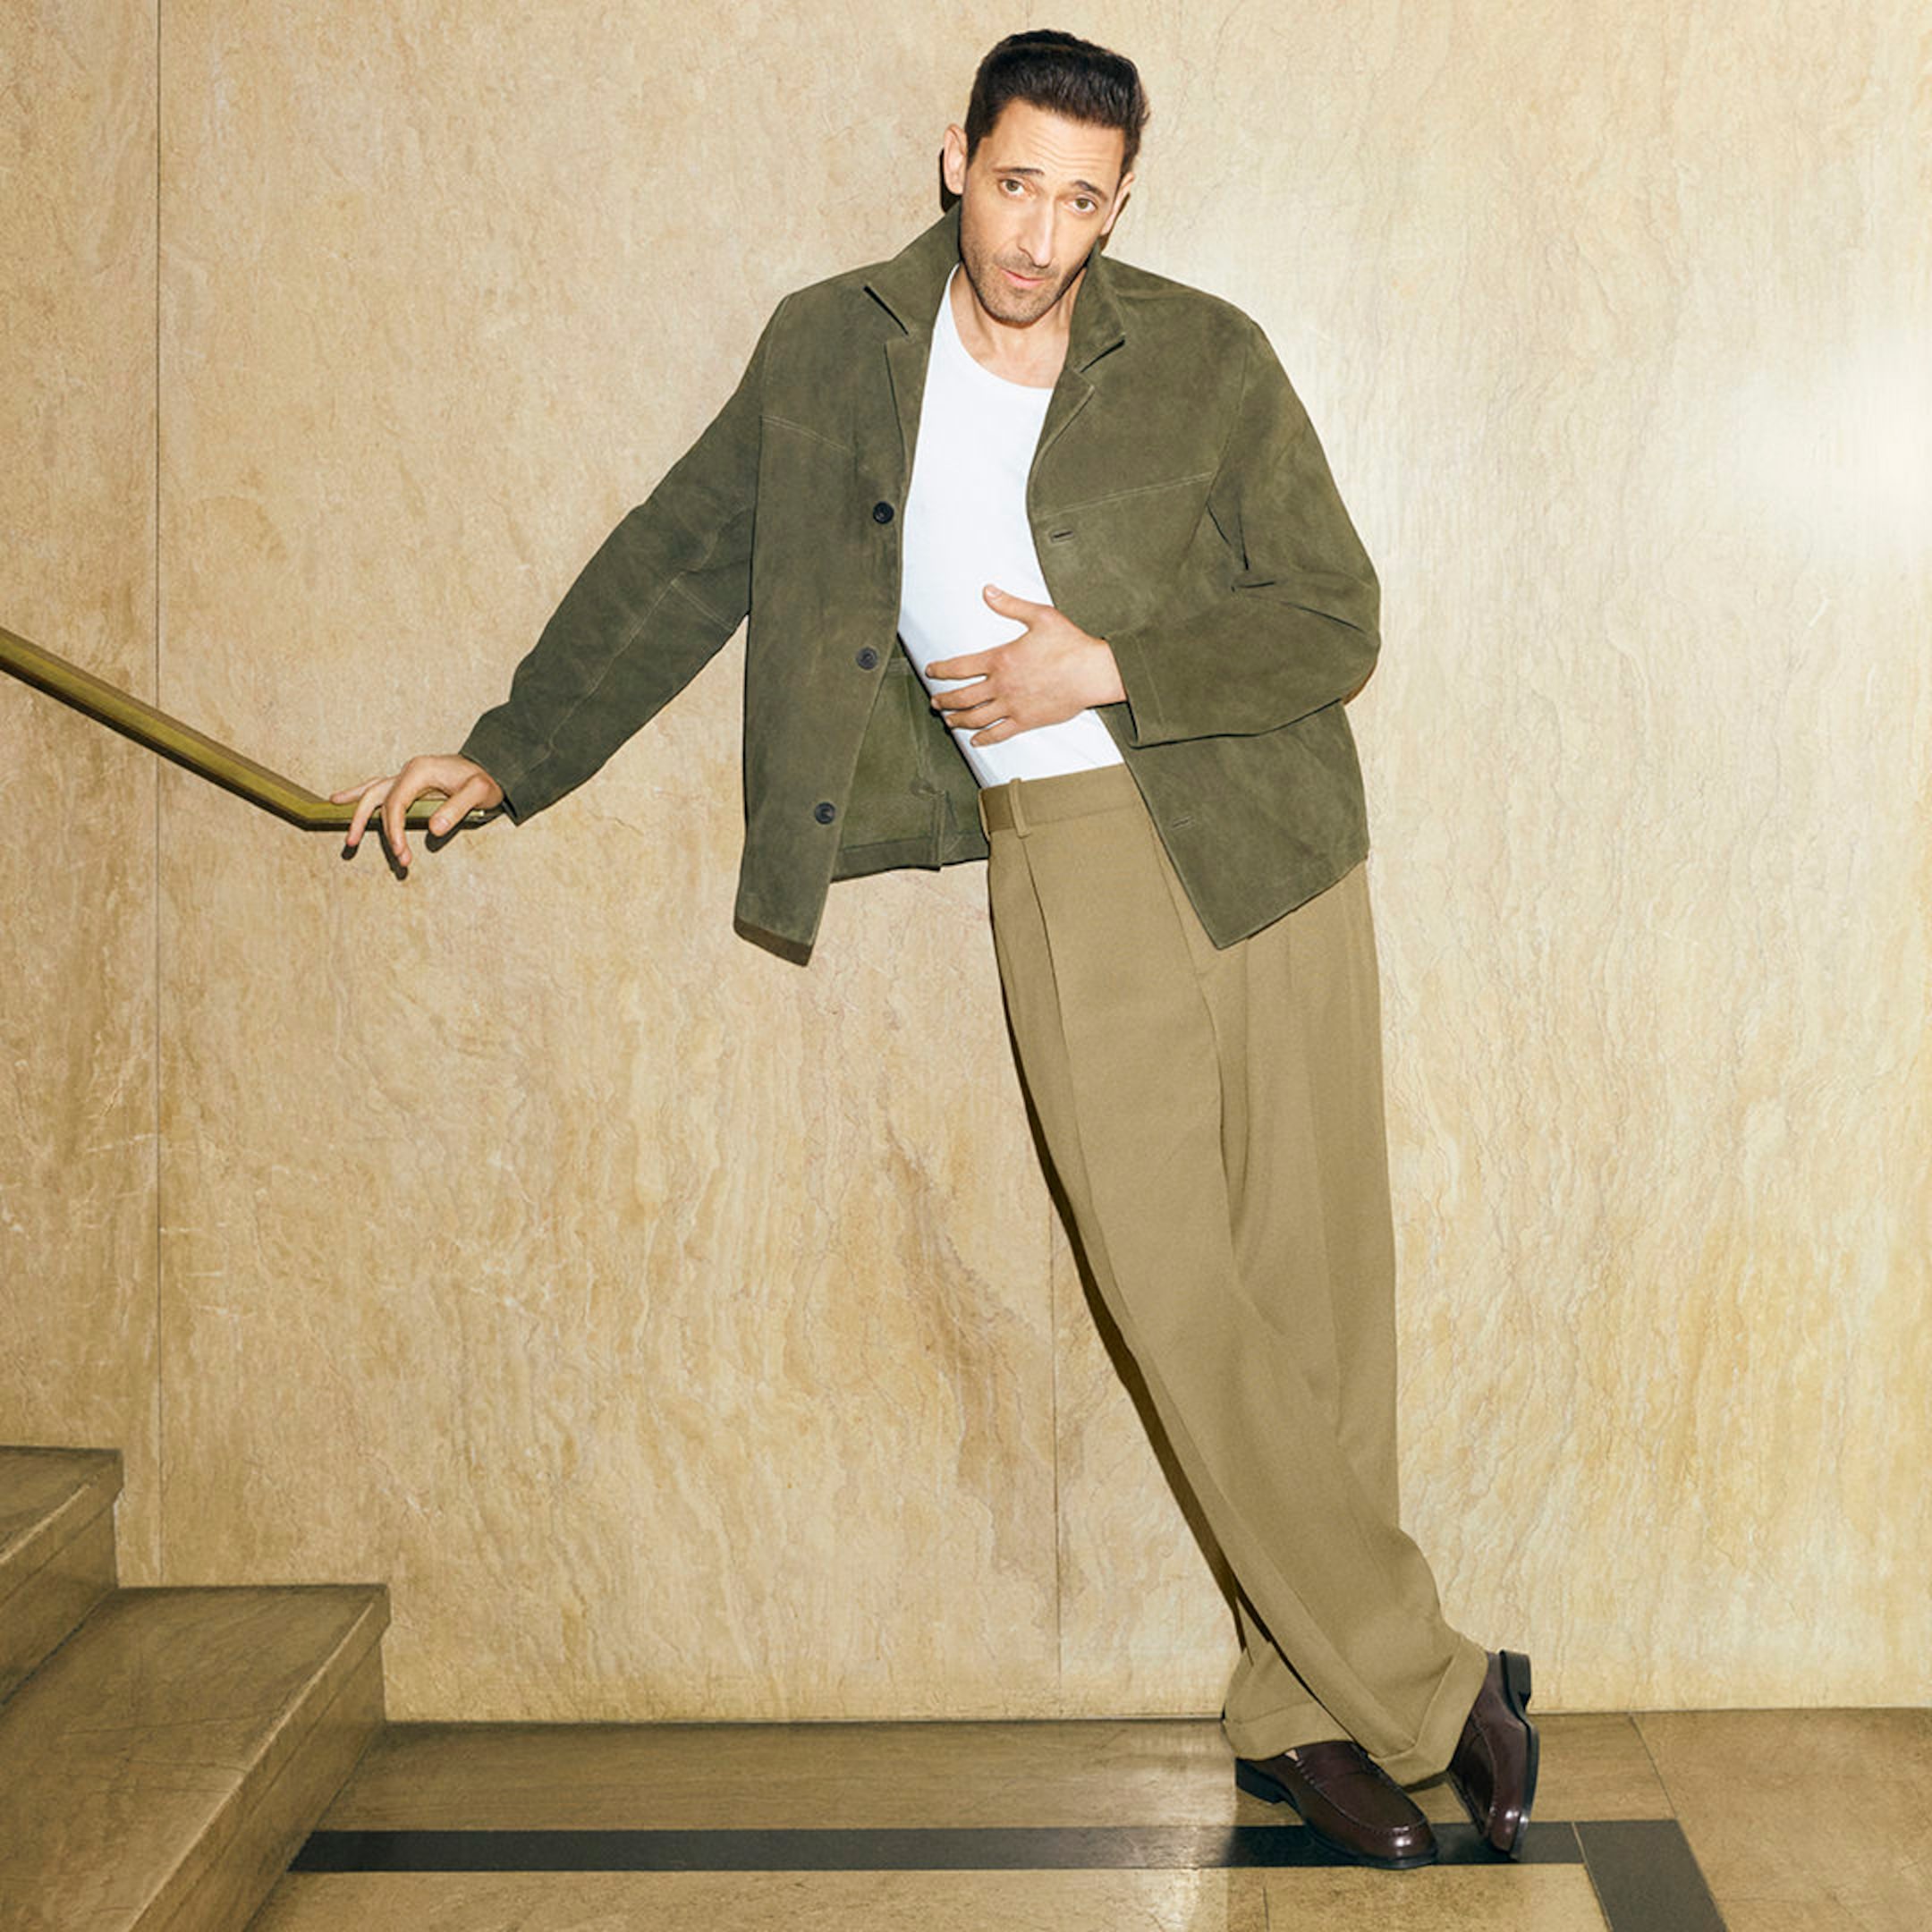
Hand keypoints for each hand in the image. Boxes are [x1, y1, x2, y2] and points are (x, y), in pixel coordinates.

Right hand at [330, 754, 502, 869]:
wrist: (492, 767)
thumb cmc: (486, 780)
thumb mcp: (479, 792)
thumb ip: (457, 808)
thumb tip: (433, 828)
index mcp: (420, 772)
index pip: (396, 803)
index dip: (394, 829)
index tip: (400, 851)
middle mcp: (409, 772)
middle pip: (378, 798)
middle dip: (370, 825)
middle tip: (361, 846)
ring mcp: (407, 777)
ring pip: (372, 793)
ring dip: (357, 813)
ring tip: (347, 836)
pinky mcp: (410, 784)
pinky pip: (379, 790)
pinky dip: (360, 796)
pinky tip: (340, 801)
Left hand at [925, 585, 1126, 744]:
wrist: (1093, 673)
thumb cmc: (1070, 644)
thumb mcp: (1040, 616)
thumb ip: (1010, 605)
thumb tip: (988, 591)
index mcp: (1000, 659)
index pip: (960, 667)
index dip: (941, 670)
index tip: (931, 671)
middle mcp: (1001, 685)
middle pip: (962, 697)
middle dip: (944, 700)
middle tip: (935, 702)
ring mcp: (1013, 706)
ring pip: (976, 717)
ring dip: (958, 720)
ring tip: (949, 721)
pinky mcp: (1026, 721)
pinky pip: (999, 733)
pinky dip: (984, 738)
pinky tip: (976, 740)